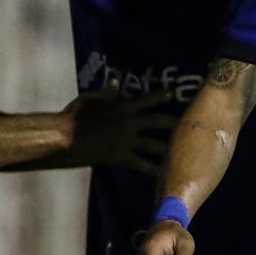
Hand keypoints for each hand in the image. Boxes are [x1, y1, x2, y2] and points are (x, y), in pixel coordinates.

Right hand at [63, 82, 177, 175]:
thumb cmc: (74, 116)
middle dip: (174, 122)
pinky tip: (163, 173)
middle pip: (157, 122)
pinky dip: (152, 168)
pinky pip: (140, 163)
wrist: (65, 138)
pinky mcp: (120, 156)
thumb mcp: (90, 99)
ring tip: (184, 149)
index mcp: (122, 107)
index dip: (160, 97)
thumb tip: (117, 82)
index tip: (172, 95)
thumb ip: (106, 92)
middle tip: (190, 123)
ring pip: (153, 144)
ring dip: (169, 147)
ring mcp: (125, 141)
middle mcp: (128, 123)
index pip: (146, 100)